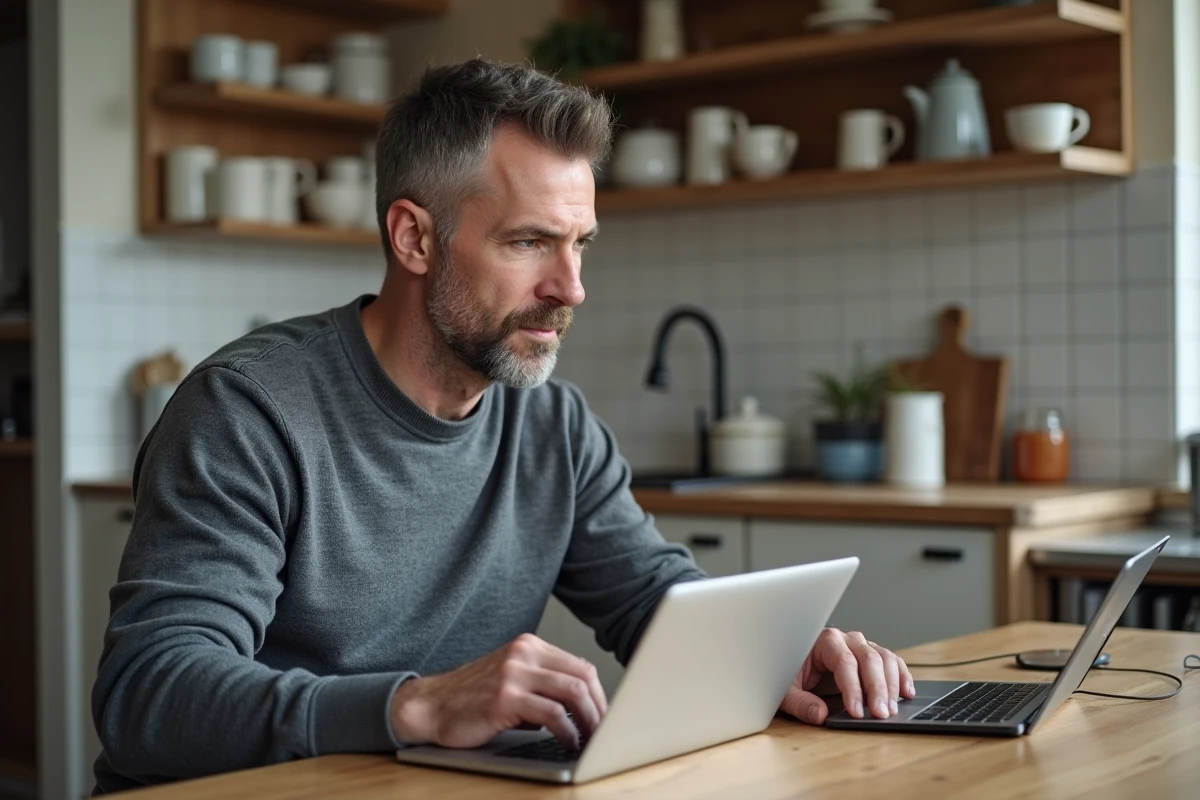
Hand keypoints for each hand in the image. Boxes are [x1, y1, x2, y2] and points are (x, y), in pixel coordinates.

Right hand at [390, 633, 607, 749]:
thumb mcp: (512, 680)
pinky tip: (568, 741)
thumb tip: (585, 710)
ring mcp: (514, 674)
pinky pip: (552, 713)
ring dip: (590, 719)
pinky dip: (567, 730)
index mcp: (528, 646)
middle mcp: (523, 654)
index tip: (607, 716)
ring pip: (572, 691)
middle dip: (600, 707)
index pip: (580, 665)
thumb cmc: (472, 699)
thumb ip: (544, 685)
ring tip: (593, 738)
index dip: (599, 693)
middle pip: (582, 675)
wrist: (430, 706)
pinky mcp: (505, 698)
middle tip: (606, 731)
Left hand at [781, 628, 914, 724]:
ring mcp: (860, 645)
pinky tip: (906, 693)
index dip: (853, 688)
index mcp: (825, 641)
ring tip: (892, 710)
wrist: (790, 659)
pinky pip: (891, 662)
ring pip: (884, 659)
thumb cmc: (788, 671)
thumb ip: (801, 703)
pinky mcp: (870, 655)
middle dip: (877, 689)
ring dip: (892, 685)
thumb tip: (820, 715)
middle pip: (869, 659)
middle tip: (881, 714)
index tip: (856, 712)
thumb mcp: (786, 690)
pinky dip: (901, 676)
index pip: (844, 663)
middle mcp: (846, 639)